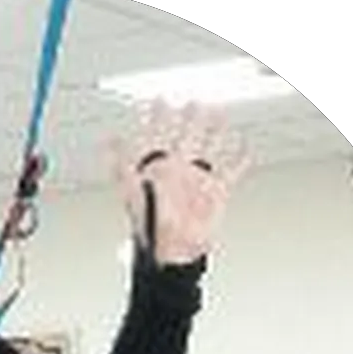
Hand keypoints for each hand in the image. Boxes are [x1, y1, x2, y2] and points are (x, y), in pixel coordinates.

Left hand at [108, 100, 251, 265]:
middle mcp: (176, 172)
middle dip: (188, 120)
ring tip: (219, 117)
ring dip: (215, 133)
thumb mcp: (131, 191)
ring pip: (209, 149)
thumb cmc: (150, 227)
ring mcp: (196, 181)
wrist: (173, 253)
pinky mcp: (217, 192)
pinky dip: (240, 159)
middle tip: (193, 103)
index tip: (159, 100)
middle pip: (185, 138)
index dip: (155, 118)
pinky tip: (244, 148)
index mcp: (155, 170)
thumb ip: (121, 164)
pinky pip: (231, 171)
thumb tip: (108, 141)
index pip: (155, 137)